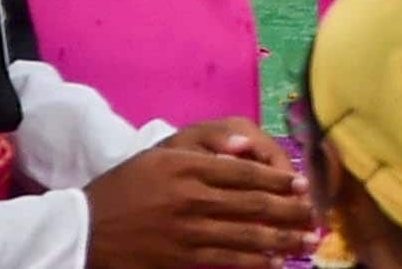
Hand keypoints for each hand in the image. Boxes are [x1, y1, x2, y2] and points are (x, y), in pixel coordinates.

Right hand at [79, 124, 313, 268]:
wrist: (86, 228)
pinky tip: (273, 264)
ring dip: (280, 239)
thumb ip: (201, 149)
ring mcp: (188, 230)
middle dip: (288, 212)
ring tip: (305, 242)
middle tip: (315, 217)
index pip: (244, 172)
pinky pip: (226, 260)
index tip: (302, 187)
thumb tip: (244, 145)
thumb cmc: (125, 187)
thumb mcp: (159, 156)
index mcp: (188, 166)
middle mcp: (192, 196)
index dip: (277, 181)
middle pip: (252, 204)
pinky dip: (253, 262)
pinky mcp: (182, 257)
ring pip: (245, 234)